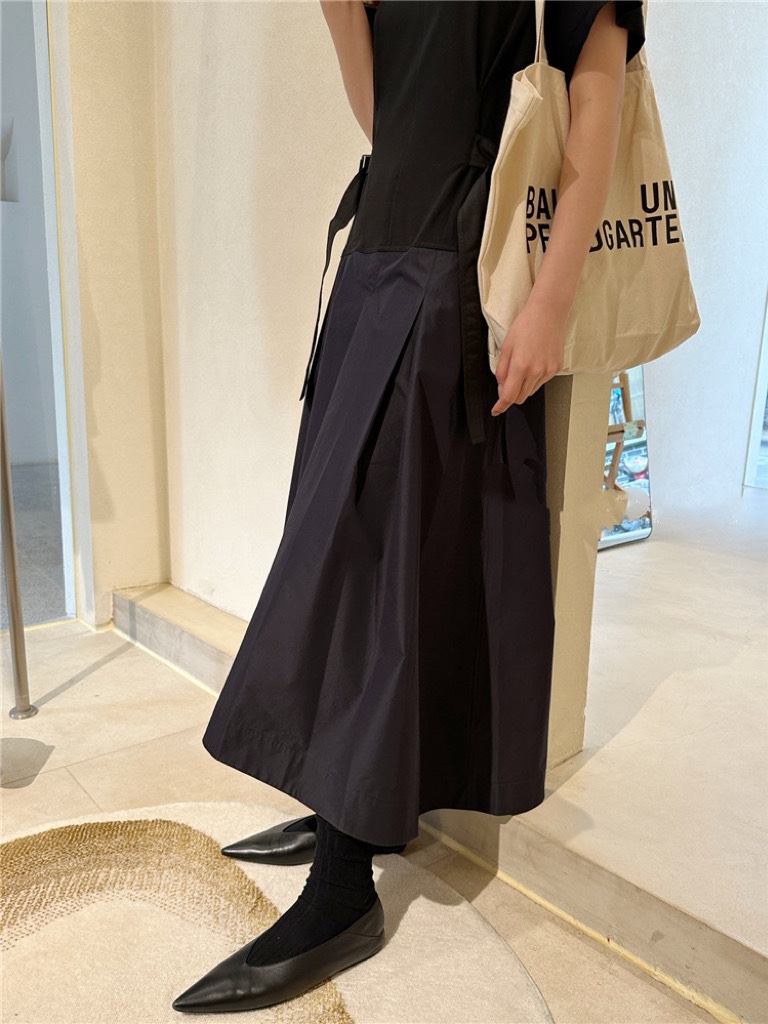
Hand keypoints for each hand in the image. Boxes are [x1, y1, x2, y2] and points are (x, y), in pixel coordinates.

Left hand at [491, 296, 566, 414]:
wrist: (549, 313)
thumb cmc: (526, 325)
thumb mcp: (506, 347)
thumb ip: (502, 370)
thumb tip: (501, 388)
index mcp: (521, 366)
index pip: (509, 396)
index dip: (501, 406)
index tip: (496, 410)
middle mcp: (536, 371)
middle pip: (521, 397)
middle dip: (512, 394)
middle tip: (509, 378)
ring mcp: (548, 371)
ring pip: (531, 390)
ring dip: (524, 385)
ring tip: (524, 364)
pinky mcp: (557, 368)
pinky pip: (543, 381)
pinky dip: (535, 377)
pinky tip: (535, 361)